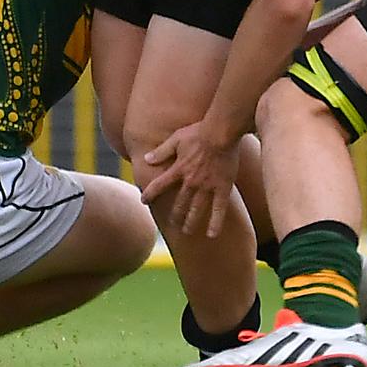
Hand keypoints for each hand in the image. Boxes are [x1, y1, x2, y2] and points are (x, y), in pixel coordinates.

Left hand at [140, 122, 239, 237]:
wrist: (221, 132)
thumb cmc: (198, 132)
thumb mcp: (176, 139)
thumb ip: (161, 151)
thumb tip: (146, 159)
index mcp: (178, 169)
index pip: (159, 185)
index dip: (150, 194)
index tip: (143, 201)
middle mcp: (191, 181)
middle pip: (179, 202)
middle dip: (174, 214)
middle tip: (171, 224)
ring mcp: (207, 186)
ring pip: (196, 209)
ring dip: (190, 221)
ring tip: (186, 231)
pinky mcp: (223, 188)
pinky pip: (219, 209)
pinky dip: (215, 223)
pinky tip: (212, 235)